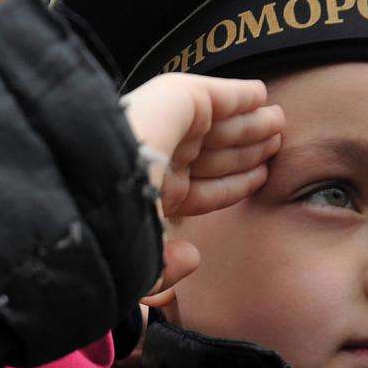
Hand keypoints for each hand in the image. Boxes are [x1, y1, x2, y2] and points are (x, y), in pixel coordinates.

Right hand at [122, 74, 283, 303]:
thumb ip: (161, 273)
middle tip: (277, 144)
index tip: (261, 178)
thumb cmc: (105, 229)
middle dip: (246, 150)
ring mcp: (164, 124)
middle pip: (214, 154)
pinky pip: (216, 94)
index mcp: (147, 194)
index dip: (232, 185)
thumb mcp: (136, 268)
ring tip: (279, 124)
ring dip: (251, 124)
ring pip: (220, 126)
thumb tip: (191, 258)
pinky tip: (261, 95)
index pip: (200, 190)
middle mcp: (155, 156)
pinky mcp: (175, 96)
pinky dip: (240, 94)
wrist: (88, 183)